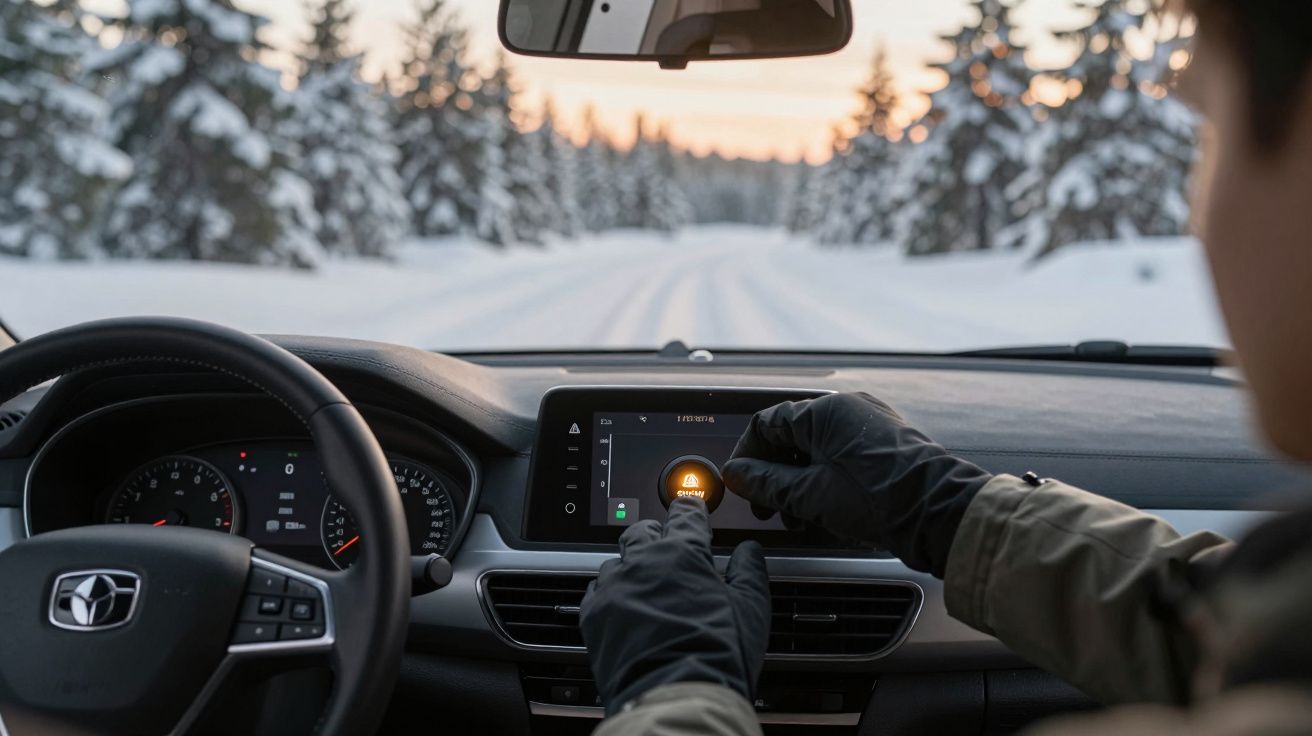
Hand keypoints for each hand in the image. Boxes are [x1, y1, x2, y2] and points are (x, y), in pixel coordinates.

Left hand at [580, 497, 769, 713]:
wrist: (675, 695)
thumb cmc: (715, 654)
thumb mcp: (751, 608)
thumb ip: (749, 570)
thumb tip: (750, 549)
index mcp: (683, 553)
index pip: (685, 513)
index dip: (690, 507)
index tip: (690, 508)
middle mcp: (643, 562)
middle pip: (642, 530)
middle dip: (655, 535)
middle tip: (668, 550)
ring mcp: (614, 586)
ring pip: (616, 561)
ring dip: (631, 568)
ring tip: (646, 589)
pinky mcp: (593, 614)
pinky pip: (595, 590)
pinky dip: (609, 594)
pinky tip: (623, 609)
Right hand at [721, 392, 991, 576]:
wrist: (940, 514)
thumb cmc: (881, 499)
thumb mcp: (810, 495)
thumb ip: (766, 483)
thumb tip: (738, 476)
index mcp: (824, 411)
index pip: (766, 423)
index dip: (747, 456)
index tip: (740, 483)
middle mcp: (847, 410)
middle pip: (791, 438)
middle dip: (773, 475)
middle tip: (767, 507)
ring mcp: (869, 426)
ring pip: (816, 451)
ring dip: (798, 483)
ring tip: (797, 517)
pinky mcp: (884, 447)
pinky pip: (841, 458)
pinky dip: (824, 482)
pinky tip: (823, 512)